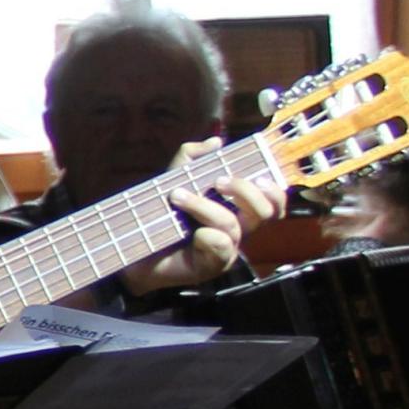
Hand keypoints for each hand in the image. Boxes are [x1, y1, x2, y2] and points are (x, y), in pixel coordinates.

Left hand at [126, 144, 287, 297]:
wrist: (132, 244)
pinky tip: (189, 231)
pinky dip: (205, 233)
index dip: (275, 190)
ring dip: (205, 206)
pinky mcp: (211, 266)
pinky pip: (219, 245)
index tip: (258, 174)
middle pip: (266, 213)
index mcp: (238, 211)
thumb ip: (192, 158)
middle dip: (244, 190)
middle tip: (217, 181)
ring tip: (177, 196)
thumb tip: (216, 142)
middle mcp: (239, 231)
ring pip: (233, 224)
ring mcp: (227, 250)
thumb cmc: (160, 213)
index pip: (274, 203)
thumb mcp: (175, 178)